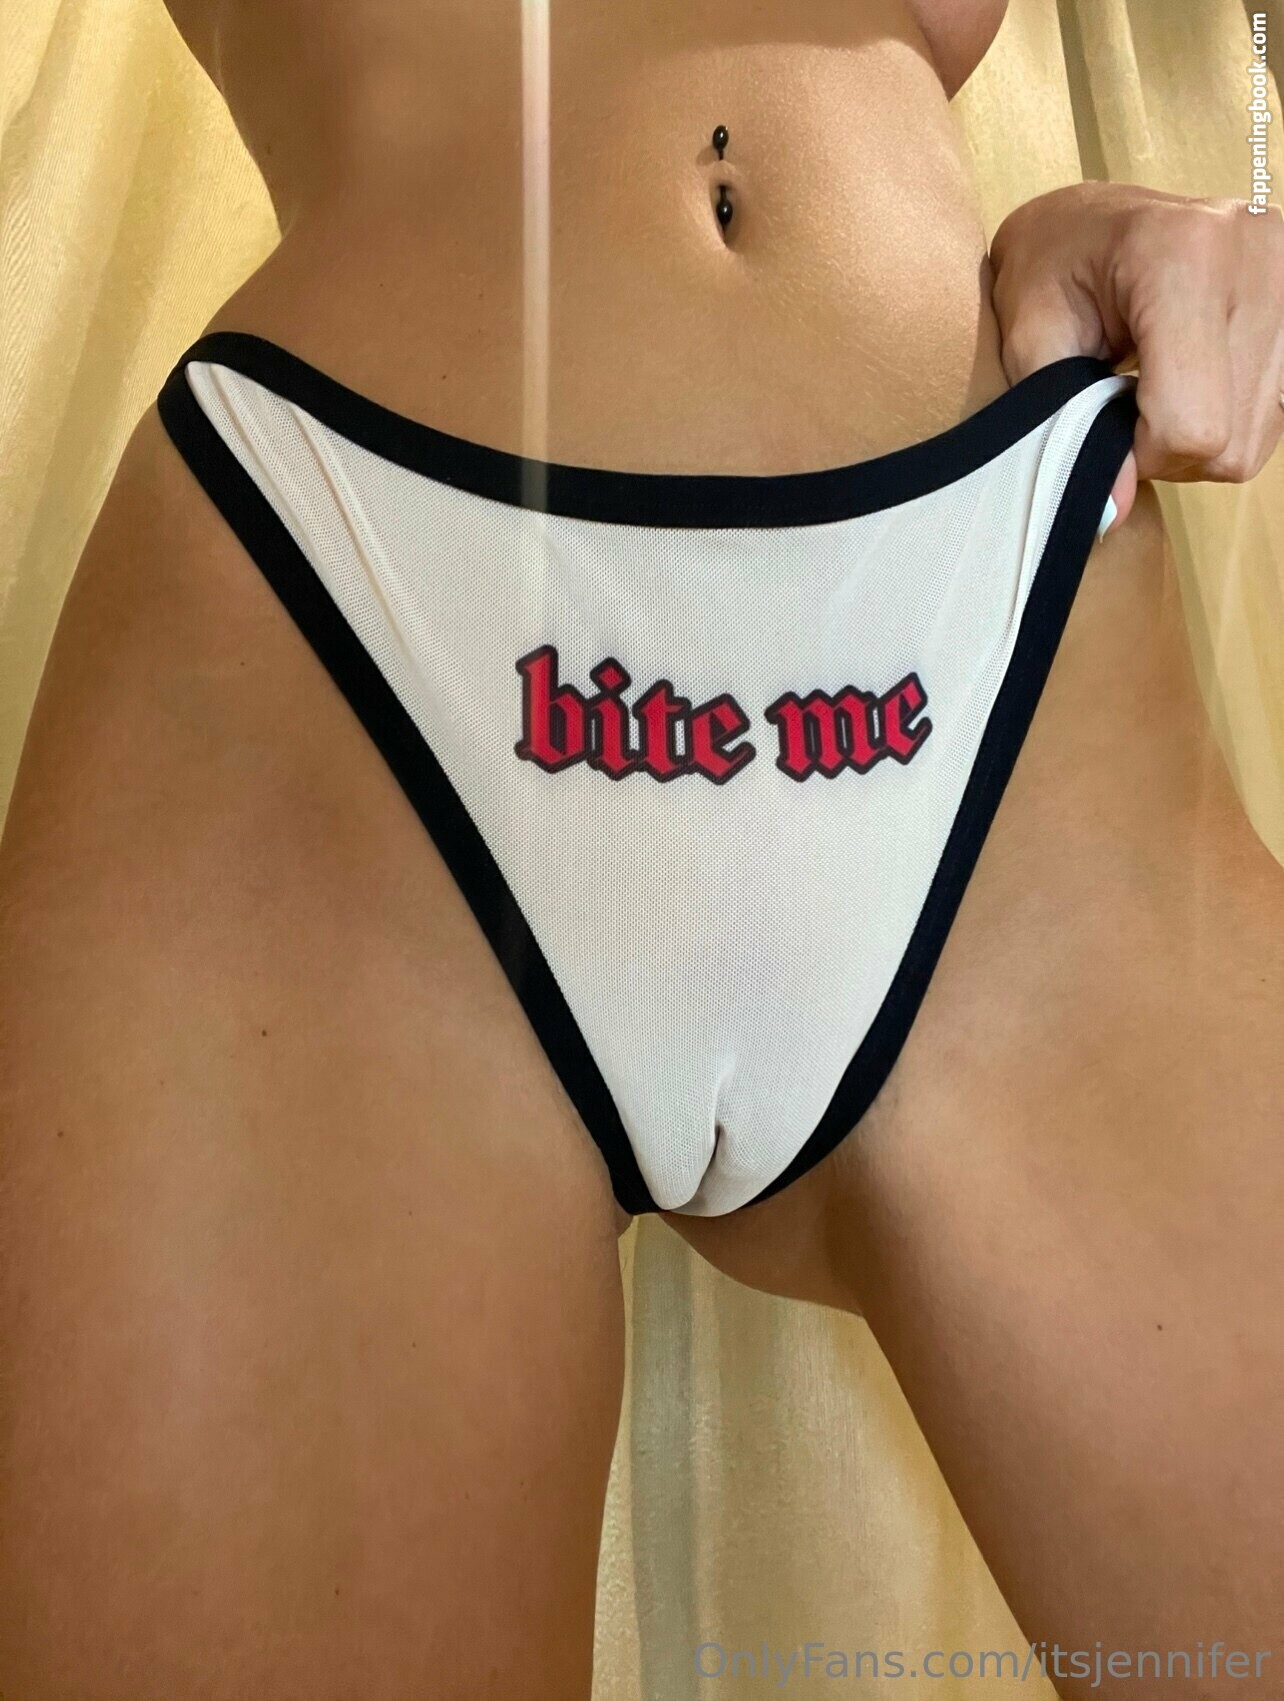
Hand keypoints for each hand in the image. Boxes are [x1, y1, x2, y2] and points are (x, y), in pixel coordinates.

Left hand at [989, 183, 1283, 530]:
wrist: (1090, 218)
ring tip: (1154, 388)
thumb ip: (1065, 423)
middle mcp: (1258, 260)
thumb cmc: (1050, 267)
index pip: (1193, 423)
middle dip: (1167, 450)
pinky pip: (1275, 411)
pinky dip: (1226, 416)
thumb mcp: (1031, 337)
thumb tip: (1113, 510)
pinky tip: (1190, 380)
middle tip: (1122, 409)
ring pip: (1257, 437)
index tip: (1102, 427)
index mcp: (1184, 258)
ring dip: (1197, 437)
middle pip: (1231, 439)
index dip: (1141, 454)